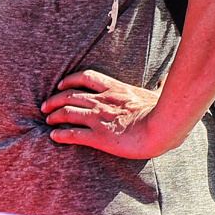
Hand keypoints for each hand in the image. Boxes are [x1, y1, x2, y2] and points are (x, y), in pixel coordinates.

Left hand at [44, 68, 174, 161]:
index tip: (61, 85)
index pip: (86, 77)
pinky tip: (54, 137)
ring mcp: (99, 118)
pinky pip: (73, 134)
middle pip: (70, 95)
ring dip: (54, 116)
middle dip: (55, 100)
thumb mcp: (158, 93)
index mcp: (115, 89)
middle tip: (46, 106)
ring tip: (47, 120)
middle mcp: (102, 101)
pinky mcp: (99, 136)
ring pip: (67, 112)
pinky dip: (61, 135)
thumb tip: (168, 78)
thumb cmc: (163, 111)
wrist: (162, 126)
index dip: (69, 80)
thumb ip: (159, 86)